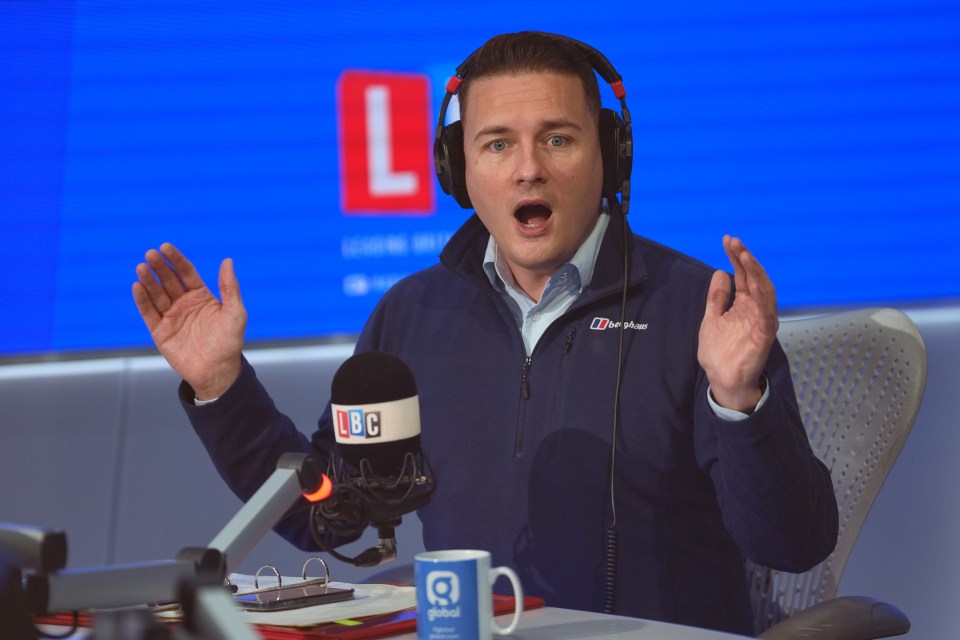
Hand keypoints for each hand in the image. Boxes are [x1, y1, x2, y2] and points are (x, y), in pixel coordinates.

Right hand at [132, 243, 246, 399]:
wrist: (218, 371)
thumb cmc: (230, 342)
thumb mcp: (235, 312)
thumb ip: (230, 287)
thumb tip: (227, 260)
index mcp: (201, 296)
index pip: (185, 273)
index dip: (176, 259)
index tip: (165, 246)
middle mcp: (184, 304)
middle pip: (168, 280)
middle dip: (159, 267)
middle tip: (150, 254)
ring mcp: (171, 317)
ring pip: (156, 294)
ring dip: (148, 281)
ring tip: (142, 268)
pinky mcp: (160, 332)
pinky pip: (149, 313)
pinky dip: (142, 300)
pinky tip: (137, 286)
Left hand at [698, 235, 778, 411]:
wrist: (723, 380)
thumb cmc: (721, 353)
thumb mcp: (712, 318)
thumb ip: (717, 297)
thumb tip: (721, 272)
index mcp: (744, 305)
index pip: (743, 275)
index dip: (736, 257)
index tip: (727, 240)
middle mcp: (756, 309)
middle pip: (754, 278)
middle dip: (745, 258)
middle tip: (734, 241)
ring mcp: (762, 321)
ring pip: (764, 291)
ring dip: (755, 272)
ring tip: (744, 255)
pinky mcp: (764, 334)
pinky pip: (766, 312)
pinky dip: (762, 296)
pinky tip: (755, 282)